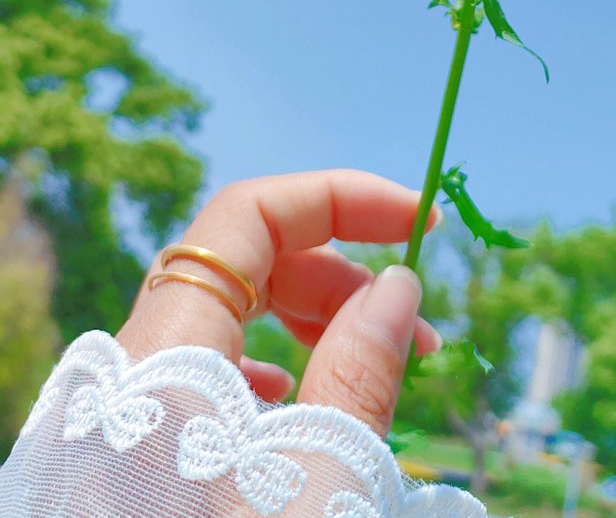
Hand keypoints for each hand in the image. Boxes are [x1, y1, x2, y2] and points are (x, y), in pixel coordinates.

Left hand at [117, 169, 441, 436]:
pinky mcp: (137, 445)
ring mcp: (129, 406)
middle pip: (245, 264)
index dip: (342, 198)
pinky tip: (297, 392)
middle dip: (342, 275)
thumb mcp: (318, 484)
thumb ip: (358, 375)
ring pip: (229, 316)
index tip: (419, 220)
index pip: (248, 214)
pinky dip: (270, 363)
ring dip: (316, 321)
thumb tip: (396, 284)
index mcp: (162, 355)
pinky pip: (206, 370)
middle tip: (419, 326)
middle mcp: (132, 365)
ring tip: (385, 363)